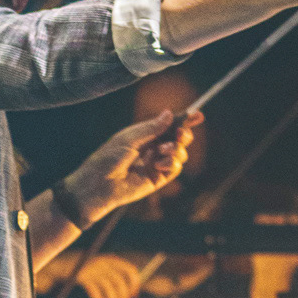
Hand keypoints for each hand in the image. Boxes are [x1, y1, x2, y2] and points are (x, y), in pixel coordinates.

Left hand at [65, 109, 202, 223]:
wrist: (100, 184)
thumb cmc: (108, 158)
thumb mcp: (129, 138)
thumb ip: (151, 127)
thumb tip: (169, 113)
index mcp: (145, 135)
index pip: (169, 125)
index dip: (184, 120)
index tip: (197, 115)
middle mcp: (152, 148)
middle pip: (178, 138)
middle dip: (183, 134)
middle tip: (180, 134)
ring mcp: (156, 164)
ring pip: (180, 153)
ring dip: (177, 149)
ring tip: (163, 150)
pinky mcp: (158, 179)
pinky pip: (175, 168)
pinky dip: (172, 163)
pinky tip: (159, 163)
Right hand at [74, 256, 143, 297]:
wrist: (63, 263)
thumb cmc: (86, 269)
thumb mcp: (102, 267)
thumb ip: (114, 275)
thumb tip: (130, 295)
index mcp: (112, 259)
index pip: (130, 270)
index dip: (134, 284)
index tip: (134, 295)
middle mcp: (104, 262)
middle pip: (119, 282)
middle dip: (123, 296)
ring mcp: (93, 269)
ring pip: (108, 288)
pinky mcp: (83, 276)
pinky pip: (94, 292)